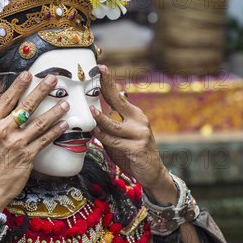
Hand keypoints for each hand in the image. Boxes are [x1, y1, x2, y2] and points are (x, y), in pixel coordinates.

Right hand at [0, 71, 69, 212]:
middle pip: (26, 106)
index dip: (19, 85)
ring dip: (55, 111)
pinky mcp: (27, 156)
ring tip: (66, 102)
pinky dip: (55, 131)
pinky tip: (64, 124)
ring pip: (40, 122)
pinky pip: (45, 140)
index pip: (6, 99)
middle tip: (53, 79)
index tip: (28, 75)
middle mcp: (3, 130)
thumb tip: (0, 108)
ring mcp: (17, 143)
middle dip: (41, 90)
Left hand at [90, 65, 176, 202]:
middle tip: (98, 73)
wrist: (152, 173)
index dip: (109, 82)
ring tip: (90, 111)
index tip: (101, 69)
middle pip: (119, 101)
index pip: (118, 96)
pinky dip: (103, 137)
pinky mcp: (137, 147)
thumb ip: (109, 125)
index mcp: (134, 115)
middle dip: (107, 86)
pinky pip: (114, 141)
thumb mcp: (121, 136)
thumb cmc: (132, 153)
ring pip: (113, 125)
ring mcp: (140, 133)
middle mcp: (139, 120)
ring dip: (100, 118)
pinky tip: (95, 133)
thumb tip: (94, 112)